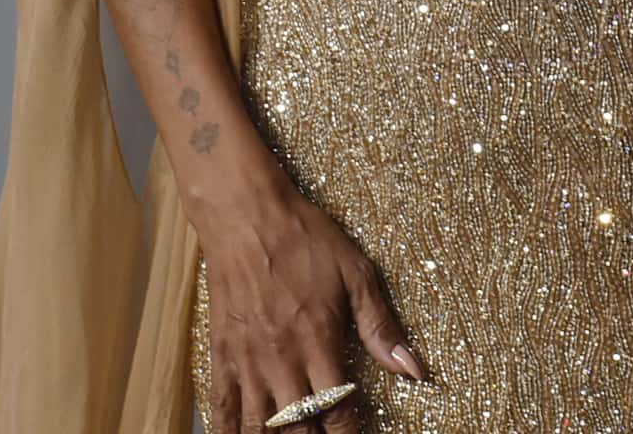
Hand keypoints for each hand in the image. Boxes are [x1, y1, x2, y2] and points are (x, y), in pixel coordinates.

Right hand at [197, 179, 422, 431]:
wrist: (248, 219)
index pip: (337, 409)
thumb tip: (413, 369)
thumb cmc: (307, 241)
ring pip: (258, 426)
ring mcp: (246, 361)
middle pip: (297, 427)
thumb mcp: (357, 274)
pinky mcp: (220, 355)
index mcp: (319, 342)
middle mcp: (281, 360)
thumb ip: (381, 326)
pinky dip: (230, 430)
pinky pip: (221, 407)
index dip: (349, 431)